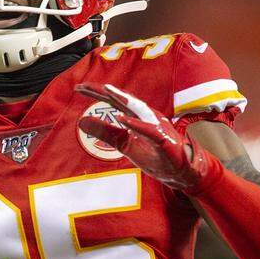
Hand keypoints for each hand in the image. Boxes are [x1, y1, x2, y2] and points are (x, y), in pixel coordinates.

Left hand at [75, 83, 211, 190]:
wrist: (181, 172)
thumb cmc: (156, 156)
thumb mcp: (125, 145)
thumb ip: (106, 133)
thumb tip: (81, 122)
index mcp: (137, 116)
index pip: (115, 101)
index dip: (98, 93)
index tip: (78, 88)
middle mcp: (147, 116)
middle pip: (124, 100)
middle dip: (105, 91)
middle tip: (84, 86)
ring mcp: (157, 127)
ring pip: (139, 110)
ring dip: (123, 99)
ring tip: (106, 91)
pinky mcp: (164, 141)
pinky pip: (150, 131)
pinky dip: (137, 125)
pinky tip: (124, 120)